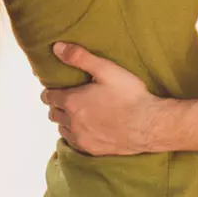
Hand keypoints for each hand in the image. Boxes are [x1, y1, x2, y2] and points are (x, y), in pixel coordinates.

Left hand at [41, 43, 159, 155]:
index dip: (51, 91)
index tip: (57, 88)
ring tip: (78, 112)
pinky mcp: (90, 149)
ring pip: (61, 129)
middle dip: (57, 105)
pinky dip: (75, 134)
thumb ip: (80, 57)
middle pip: (53, 113)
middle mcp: (71, 122)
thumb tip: (57, 47)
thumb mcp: (106, 69)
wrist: (149, 125)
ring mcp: (80, 138)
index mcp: (72, 102)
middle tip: (69, 98)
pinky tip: (87, 128)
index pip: (48, 97)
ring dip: (65, 120)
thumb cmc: (130, 95)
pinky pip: (73, 142)